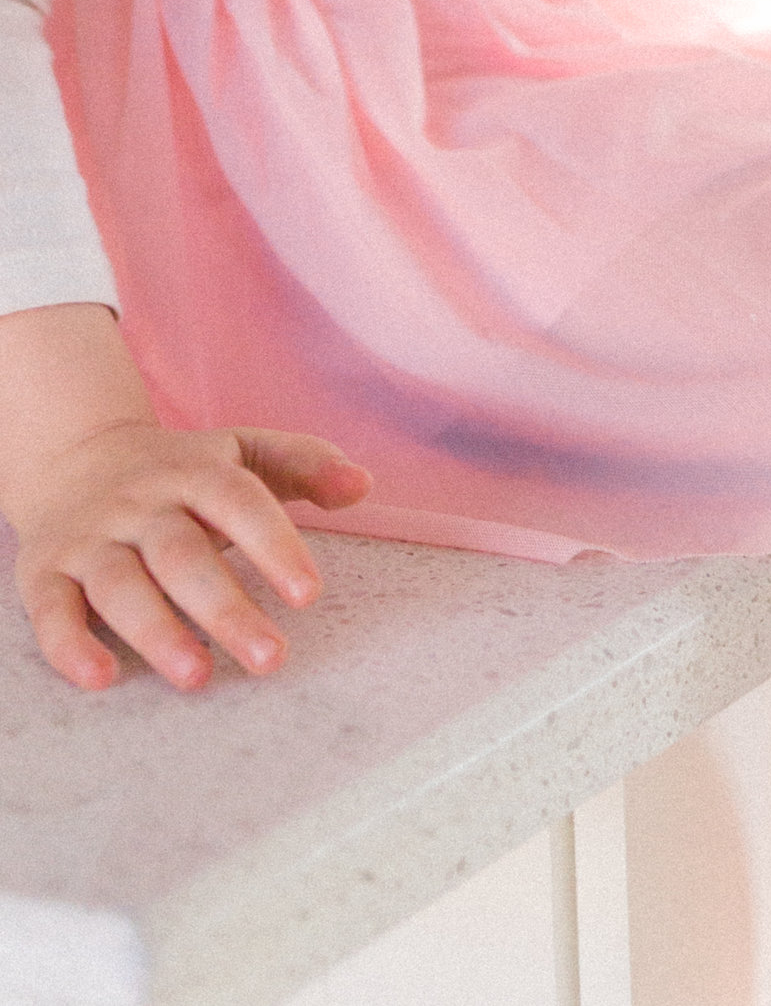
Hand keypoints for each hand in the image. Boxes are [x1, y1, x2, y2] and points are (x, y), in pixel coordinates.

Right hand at [13, 415, 371, 692]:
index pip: (240, 502)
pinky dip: (71, 645)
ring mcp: (92, 538)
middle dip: (226, 608)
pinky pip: (52, 610)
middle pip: (183, 555)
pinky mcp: (46, 573)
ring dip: (157, 632)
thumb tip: (362, 485)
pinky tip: (102, 678)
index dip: (274, 546)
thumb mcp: (243, 453)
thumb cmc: (181, 471)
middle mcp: (142, 504)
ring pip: (121, 585)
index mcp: (196, 472)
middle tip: (271, 658)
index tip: (309, 595)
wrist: (75, 458)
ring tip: (198, 676)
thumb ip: (305, 464)